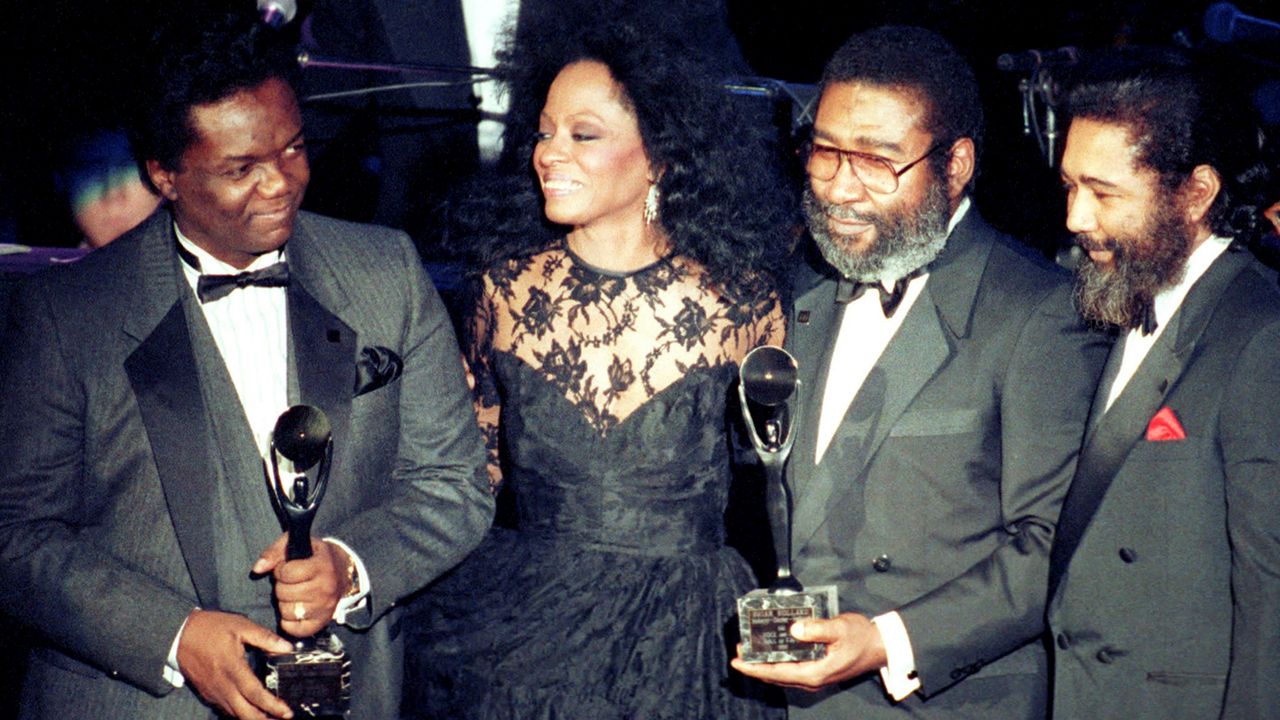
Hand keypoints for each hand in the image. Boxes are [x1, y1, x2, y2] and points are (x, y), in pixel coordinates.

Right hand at [176, 609, 293, 718]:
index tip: (287, 712)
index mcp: (232, 669)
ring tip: (272, 717)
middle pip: (245, 713)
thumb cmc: (210, 628)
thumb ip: (265, 638)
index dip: (272, 706)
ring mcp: (214, 692)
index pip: (255, 694)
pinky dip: (240, 714)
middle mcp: (223, 686)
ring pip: (235, 714)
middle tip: (284, 719)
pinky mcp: (208, 694)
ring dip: (254, 718)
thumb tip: (287, 647)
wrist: (178, 635)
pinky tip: (251, 711)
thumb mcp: (240, 626)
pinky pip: (226, 709)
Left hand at [253, 535, 351, 637]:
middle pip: (284, 593)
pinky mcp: (322, 622)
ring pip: (287, 611)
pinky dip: (289, 621)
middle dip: (282, 586)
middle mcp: (326, 588)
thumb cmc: (313, 556)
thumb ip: (274, 552)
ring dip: (284, 603)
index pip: (287, 572)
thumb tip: (258, 569)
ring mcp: (326, 607)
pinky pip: (294, 629)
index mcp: (322, 565)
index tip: (287, 568)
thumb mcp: (296, 545)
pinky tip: (294, 609)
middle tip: (290, 582)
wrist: (342, 571)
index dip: (281, 569)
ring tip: (293, 595)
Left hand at [731, 612, 887, 690]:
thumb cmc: (861, 637)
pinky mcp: (819, 671)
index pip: (777, 673)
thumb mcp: (839, 629)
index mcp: (815, 672)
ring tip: (750, 651)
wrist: (881, 646)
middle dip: (755, 666)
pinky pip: (791, 670)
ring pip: (783, 674)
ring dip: (765, 665)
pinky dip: (778, 663)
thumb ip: (816, 629)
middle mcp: (812, 679)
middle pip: (776, 676)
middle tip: (739, 651)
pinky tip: (772, 652)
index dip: (755, 668)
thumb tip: (794, 629)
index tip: (737, 661)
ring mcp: (816, 677)